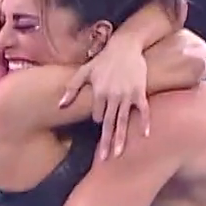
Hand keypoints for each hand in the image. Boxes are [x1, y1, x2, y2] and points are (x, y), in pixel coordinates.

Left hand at [59, 38, 148, 159]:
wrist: (125, 45)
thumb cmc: (103, 59)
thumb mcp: (84, 71)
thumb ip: (71, 88)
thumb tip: (60, 106)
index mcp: (98, 92)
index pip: (97, 116)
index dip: (99, 120)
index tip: (102, 120)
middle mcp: (111, 96)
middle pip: (108, 124)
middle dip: (106, 142)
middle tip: (105, 160)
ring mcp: (126, 95)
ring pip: (123, 121)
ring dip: (121, 139)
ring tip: (119, 154)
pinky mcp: (139, 92)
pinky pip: (142, 110)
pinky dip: (144, 122)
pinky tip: (145, 135)